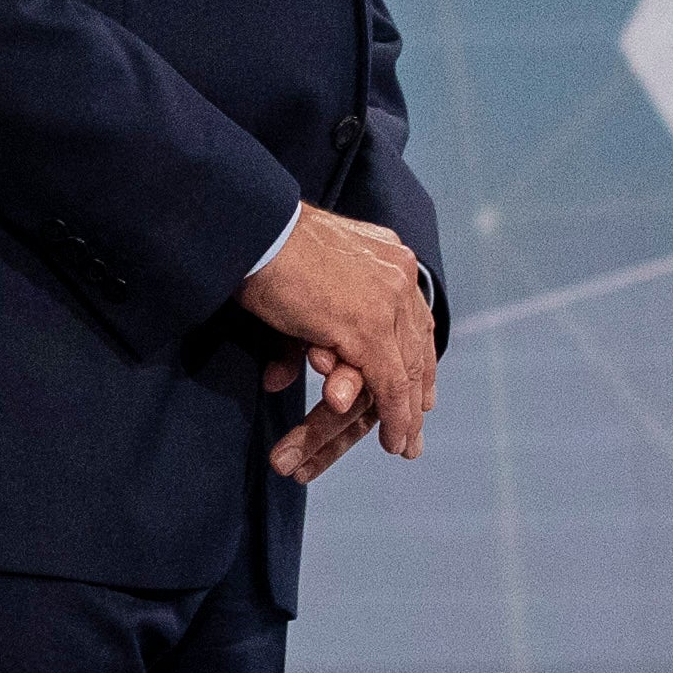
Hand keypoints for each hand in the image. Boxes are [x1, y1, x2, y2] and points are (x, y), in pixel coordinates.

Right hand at [246, 202, 436, 474]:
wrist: (253, 229)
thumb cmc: (261, 246)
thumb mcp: (299, 287)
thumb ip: (306, 331)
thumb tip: (291, 373)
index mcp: (388, 254)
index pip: (412, 316)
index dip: (415, 356)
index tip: (419, 390)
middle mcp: (398, 274)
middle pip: (416, 345)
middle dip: (416, 391)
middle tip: (415, 427)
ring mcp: (387, 300)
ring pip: (406, 369)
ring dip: (405, 413)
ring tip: (403, 443)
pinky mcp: (368, 327)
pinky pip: (390, 384)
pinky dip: (395, 417)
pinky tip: (395, 441)